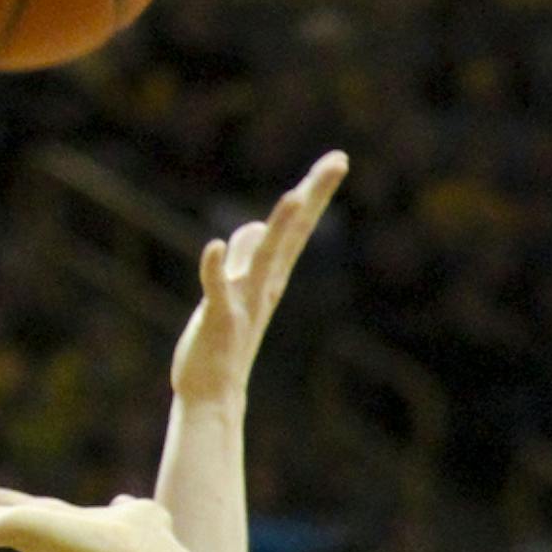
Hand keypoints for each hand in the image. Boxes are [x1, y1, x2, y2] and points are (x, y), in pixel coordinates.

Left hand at [171, 151, 347, 407]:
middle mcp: (264, 283)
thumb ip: (244, 257)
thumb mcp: (235, 289)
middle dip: (313, 195)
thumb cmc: (223, 342)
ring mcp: (245, 301)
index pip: (297, 227)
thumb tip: (254, 227)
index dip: (316, 192)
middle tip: (339, 162)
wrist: (212, 392)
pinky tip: (213, 245)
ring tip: (294, 197)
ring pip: (265, 259)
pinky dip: (216, 269)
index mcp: (270, 274)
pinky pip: (218, 290)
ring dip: (280, 229)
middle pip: (293, 233)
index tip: (338, 159)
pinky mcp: (220, 319)